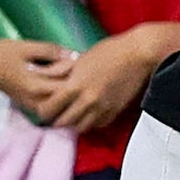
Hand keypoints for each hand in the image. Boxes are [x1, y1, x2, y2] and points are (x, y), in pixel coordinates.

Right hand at [0, 38, 77, 120]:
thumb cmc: (2, 53)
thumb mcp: (26, 47)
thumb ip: (50, 51)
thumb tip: (73, 54)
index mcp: (35, 86)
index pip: (66, 85)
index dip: (75, 72)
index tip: (78, 59)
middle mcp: (34, 101)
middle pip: (65, 98)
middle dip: (74, 84)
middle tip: (79, 69)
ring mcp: (31, 106)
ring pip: (58, 106)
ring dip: (66, 93)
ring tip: (71, 77)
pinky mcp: (28, 106)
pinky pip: (50, 106)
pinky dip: (58, 98)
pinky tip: (61, 85)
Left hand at [28, 30, 164, 132]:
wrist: (137, 54)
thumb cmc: (109, 51)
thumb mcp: (79, 59)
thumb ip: (60, 71)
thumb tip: (43, 75)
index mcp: (75, 85)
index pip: (49, 108)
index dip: (42, 110)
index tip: (42, 108)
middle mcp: (87, 100)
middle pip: (63, 122)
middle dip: (55, 120)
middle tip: (53, 116)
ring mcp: (102, 108)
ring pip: (80, 128)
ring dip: (73, 124)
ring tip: (70, 117)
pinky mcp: (114, 111)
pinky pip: (97, 125)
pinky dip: (90, 122)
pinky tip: (87, 114)